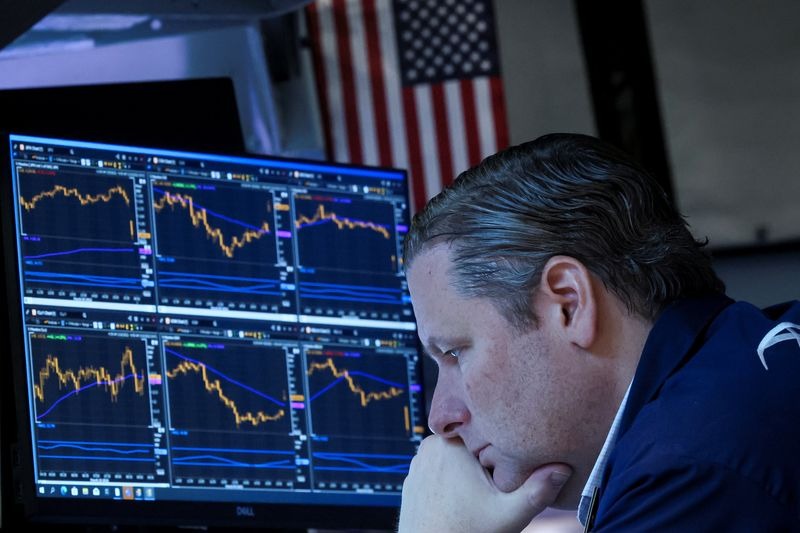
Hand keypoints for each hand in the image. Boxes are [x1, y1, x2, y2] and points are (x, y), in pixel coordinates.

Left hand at [397, 435, 571, 532]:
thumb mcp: (508, 514)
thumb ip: (537, 490)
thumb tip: (563, 469)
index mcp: (451, 442)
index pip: (484, 430)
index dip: (500, 448)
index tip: (506, 469)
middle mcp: (429, 445)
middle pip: (471, 445)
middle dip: (485, 462)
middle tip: (493, 488)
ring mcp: (418, 461)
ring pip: (456, 456)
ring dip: (468, 471)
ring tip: (477, 494)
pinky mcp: (413, 476)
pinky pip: (440, 469)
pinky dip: (451, 481)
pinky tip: (461, 499)